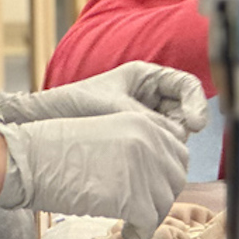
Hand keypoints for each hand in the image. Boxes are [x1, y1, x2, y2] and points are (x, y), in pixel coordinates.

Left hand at [0, 63, 207, 133]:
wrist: (40, 123)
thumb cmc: (70, 104)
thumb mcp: (112, 105)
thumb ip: (146, 117)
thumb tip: (179, 135)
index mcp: (146, 77)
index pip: (186, 85)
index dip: (197, 103)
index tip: (197, 124)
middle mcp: (150, 95)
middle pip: (183, 111)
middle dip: (182, 126)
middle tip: (174, 144)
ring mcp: (144, 117)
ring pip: (173, 131)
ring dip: (169, 142)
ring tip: (155, 153)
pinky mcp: (135, 137)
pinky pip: (157, 145)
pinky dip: (157, 153)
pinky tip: (147, 161)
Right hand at [0, 111, 188, 238]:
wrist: (25, 160)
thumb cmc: (53, 150)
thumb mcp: (106, 133)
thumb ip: (135, 147)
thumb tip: (153, 175)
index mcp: (144, 123)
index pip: (177, 152)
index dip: (166, 174)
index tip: (154, 188)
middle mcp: (150, 142)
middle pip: (176, 177)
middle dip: (161, 196)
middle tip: (144, 209)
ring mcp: (143, 168)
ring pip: (165, 201)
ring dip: (152, 216)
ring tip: (133, 224)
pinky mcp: (131, 197)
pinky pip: (150, 222)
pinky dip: (141, 233)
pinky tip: (129, 234)